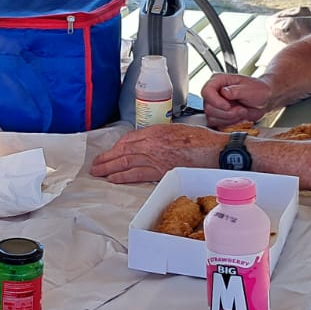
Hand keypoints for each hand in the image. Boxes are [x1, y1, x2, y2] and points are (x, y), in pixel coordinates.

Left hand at [91, 124, 225, 183]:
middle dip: (107, 158)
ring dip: (109, 168)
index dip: (117, 147)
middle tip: (96, 164)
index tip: (111, 152)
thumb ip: (161, 135)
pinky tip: (114, 179)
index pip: (129, 138)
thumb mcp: (177, 130)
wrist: (214, 151)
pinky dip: (123, 176)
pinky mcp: (160, 171)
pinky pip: (136, 174)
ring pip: (125, 162)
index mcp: (156, 130)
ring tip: (99, 172)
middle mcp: (152, 143)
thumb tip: (152, 143)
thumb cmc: (202, 140)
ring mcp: (155, 157)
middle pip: (123, 151)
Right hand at [201, 73, 271, 128]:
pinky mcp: (219, 116)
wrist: (264, 101)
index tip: (228, 106)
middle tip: (240, 109)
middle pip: (209, 108)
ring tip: (241, 112)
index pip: (207, 91)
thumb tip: (224, 92)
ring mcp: (215, 106)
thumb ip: (236, 90)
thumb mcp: (250, 88)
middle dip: (227, 113)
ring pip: (212, 118)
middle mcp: (214, 93)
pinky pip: (217, 125)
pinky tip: (239, 118)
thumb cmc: (258, 90)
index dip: (216, 101)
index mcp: (219, 81)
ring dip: (230, 119)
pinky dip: (230, 124)